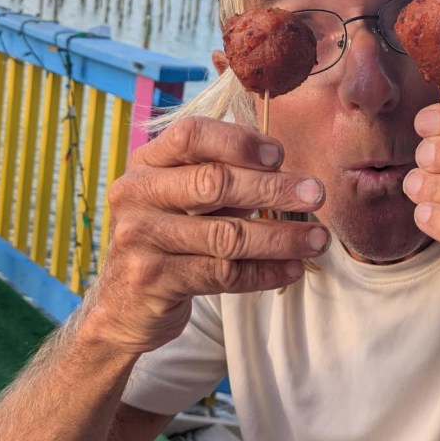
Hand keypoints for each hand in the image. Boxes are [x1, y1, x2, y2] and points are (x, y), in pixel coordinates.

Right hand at [87, 116, 329, 353]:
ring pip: (226, 235)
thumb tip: (285, 165)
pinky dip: (265, 272)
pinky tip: (293, 270)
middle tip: (316, 194)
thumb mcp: (179, 196)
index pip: (191, 135)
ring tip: (317, 240)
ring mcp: (141, 238)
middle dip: (273, 189)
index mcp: (147, 163)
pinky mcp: (153, 280)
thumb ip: (218, 174)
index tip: (280, 155)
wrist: (122, 305)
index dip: (238, 141)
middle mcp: (137, 194)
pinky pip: (223, 274)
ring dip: (281, 238)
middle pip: (214, 183)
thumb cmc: (168, 238)